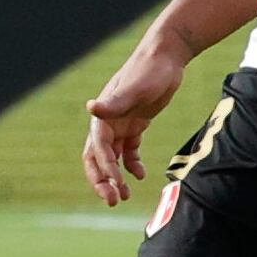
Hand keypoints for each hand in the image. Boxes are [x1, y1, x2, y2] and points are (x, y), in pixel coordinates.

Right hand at [83, 29, 189, 205]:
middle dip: (102, 181)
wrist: (166, 56)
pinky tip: (141, 175)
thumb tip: (90, 107)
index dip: (105, 168)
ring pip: (112, 158)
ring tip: (125, 196)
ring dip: (115, 178)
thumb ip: (114, 101)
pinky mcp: (135, 124)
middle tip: (113, 201)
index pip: (98, 149)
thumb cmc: (149, 70)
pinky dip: (132, 164)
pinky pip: (129, 150)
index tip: (117, 185)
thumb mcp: (135, 88)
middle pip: (97, 158)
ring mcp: (121, 124)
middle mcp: (108, 122)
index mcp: (103, 116)